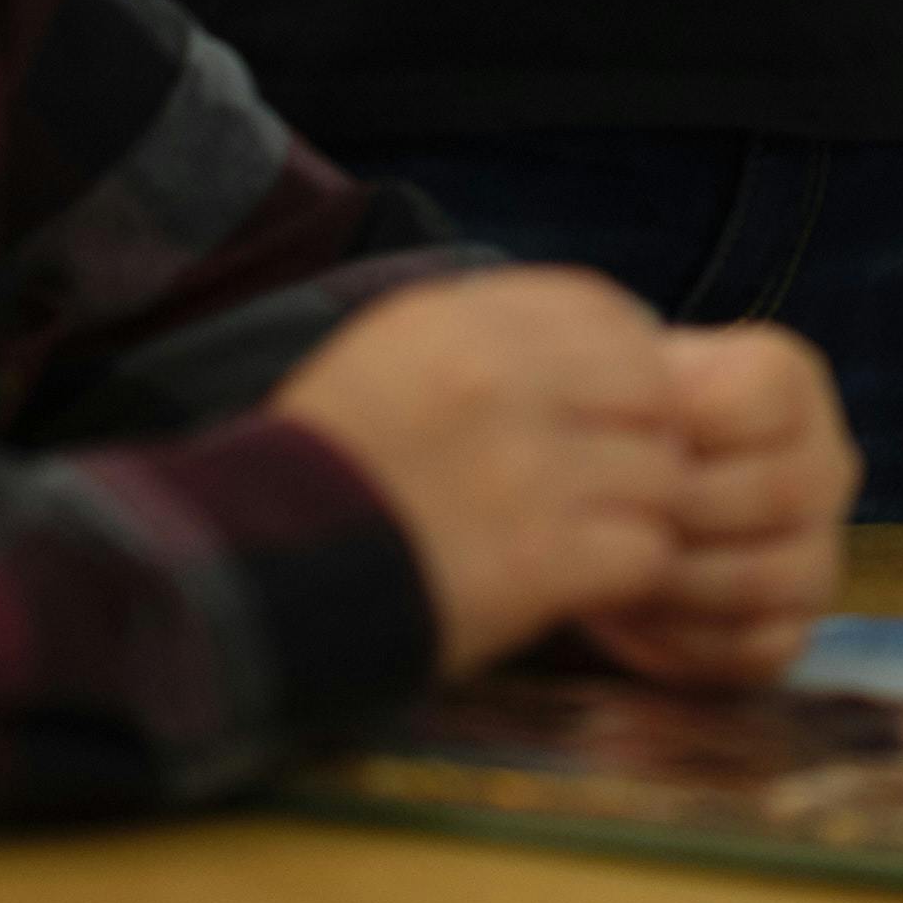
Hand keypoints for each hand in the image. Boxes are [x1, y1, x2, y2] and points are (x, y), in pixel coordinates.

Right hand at [269, 268, 690, 672]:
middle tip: (615, 485)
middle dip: (647, 437)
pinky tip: (583, 589)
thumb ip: (484, 344)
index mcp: (452, 320)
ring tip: (593, 542)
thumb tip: (603, 348)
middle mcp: (496, 380)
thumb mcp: (382, 366)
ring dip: (640, 515)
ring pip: (661, 474)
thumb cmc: (315, 487)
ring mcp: (522, 469)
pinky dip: (625, 577)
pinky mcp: (537, 560)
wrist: (240, 593)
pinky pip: (645, 552)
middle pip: (651, 387)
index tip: (614, 406)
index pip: (602, 309)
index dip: (628, 358)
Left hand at [575, 324, 852, 689]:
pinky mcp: (794, 629)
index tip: (621, 436)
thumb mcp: (610, 387)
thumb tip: (651, 435)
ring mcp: (819, 552)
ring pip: (776, 575)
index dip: (686, 418)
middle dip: (681, 511)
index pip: (767, 394)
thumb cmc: (606, 435)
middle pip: (782, 489)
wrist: (595, 505)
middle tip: (609, 521)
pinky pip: (761, 648)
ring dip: (680, 584)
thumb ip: (629, 381)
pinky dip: (688, 644)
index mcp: (790, 384)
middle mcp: (825, 464)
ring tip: (613, 575)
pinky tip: (633, 621)